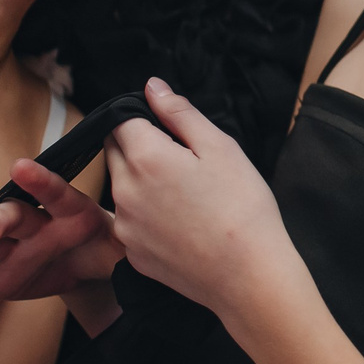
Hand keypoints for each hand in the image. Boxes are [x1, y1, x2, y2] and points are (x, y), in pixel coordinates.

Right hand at [0, 159, 124, 319]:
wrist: (86, 264)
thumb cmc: (103, 245)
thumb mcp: (121, 244)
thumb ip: (125, 242)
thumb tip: (142, 240)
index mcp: (67, 210)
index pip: (55, 192)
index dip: (40, 181)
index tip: (21, 167)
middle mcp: (33, 224)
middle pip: (12, 216)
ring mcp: (10, 250)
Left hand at [104, 80, 297, 315]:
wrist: (248, 276)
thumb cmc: (242, 208)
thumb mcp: (220, 147)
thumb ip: (180, 113)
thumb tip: (152, 87)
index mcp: (144, 157)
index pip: (121, 120)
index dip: (144, 119)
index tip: (171, 131)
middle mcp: (123, 190)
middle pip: (115, 152)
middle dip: (138, 147)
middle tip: (182, 162)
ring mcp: (125, 226)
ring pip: (121, 188)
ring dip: (141, 182)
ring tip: (186, 197)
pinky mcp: (132, 254)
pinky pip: (130, 222)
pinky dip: (147, 216)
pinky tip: (181, 224)